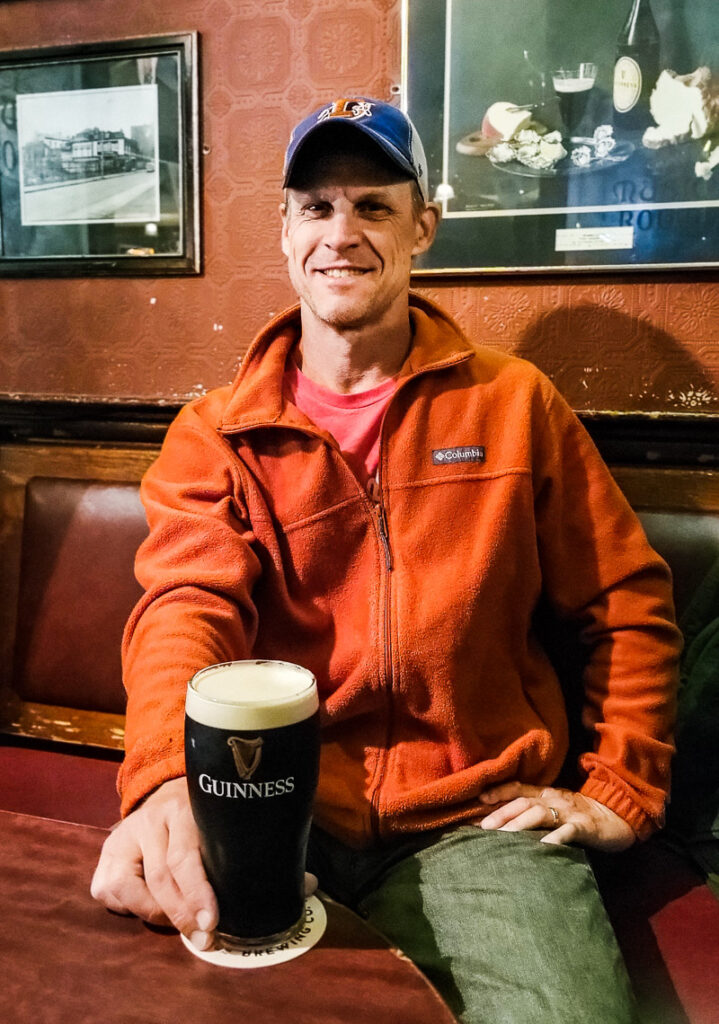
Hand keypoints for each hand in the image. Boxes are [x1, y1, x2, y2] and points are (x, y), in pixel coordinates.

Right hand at [90, 776, 319, 950]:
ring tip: (184, 926)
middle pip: (163, 878)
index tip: (215, 922)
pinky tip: (153, 912)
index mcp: (188, 807)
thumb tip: (309, 886)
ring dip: (160, 914)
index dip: (200, 892)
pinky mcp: (107, 851)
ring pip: (134, 888)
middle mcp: (153, 818)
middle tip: (207, 938)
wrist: (167, 788)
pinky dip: (131, 908)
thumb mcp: (230, 821)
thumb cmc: (209, 814)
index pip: (187, 856)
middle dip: (186, 914)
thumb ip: (262, 851)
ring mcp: (126, 834)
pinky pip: (110, 890)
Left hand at [477, 782, 635, 851]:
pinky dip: (555, 838)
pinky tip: (543, 846)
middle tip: (483, 827)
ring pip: (540, 814)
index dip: (498, 791)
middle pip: (523, 802)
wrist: (619, 815)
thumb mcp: (557, 808)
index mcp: (546, 794)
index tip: (478, 799)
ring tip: (504, 837)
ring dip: (520, 825)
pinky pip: (568, 831)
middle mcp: (554, 799)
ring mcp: (569, 812)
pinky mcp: (585, 826)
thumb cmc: (582, 814)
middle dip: (502, 813)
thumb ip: (536, 811)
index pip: (518, 788)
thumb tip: (506, 823)